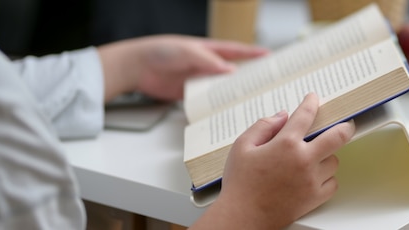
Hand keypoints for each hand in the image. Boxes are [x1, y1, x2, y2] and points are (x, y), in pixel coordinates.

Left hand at [98, 35, 268, 101]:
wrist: (137, 67)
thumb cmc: (161, 52)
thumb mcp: (187, 53)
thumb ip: (207, 61)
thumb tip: (230, 71)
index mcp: (210, 51)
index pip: (237, 52)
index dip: (254, 54)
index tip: (270, 57)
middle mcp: (208, 66)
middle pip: (234, 73)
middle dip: (250, 78)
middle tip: (267, 86)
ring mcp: (200, 81)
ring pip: (222, 90)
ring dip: (234, 96)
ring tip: (252, 104)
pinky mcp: (191, 95)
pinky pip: (208, 101)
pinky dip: (216, 107)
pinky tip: (225, 113)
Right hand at [191, 93, 355, 229]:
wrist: (244, 217)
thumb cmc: (240, 184)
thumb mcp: (242, 147)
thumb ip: (263, 126)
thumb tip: (282, 116)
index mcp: (285, 144)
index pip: (305, 115)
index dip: (311, 102)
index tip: (313, 99)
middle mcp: (303, 160)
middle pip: (338, 137)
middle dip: (345, 126)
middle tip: (346, 124)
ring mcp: (312, 180)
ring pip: (333, 161)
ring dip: (327, 156)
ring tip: (313, 157)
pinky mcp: (315, 198)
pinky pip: (332, 183)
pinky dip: (327, 178)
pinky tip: (314, 176)